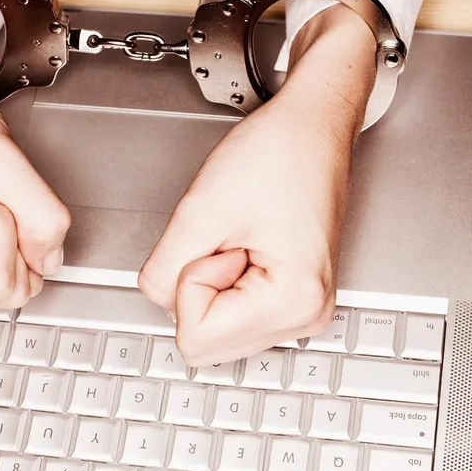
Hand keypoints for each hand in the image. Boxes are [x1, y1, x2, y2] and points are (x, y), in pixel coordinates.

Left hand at [139, 5, 376, 364]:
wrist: (312, 127)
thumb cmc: (278, 154)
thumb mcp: (199, 211)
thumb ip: (162, 271)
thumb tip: (159, 300)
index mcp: (294, 302)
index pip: (196, 337)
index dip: (190, 281)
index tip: (220, 241)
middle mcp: (307, 317)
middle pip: (207, 343)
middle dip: (201, 288)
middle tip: (230, 241)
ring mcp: (304, 312)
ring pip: (217, 332)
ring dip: (214, 286)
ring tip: (243, 241)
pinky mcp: (295, 301)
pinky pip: (234, 316)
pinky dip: (226, 285)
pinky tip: (248, 249)